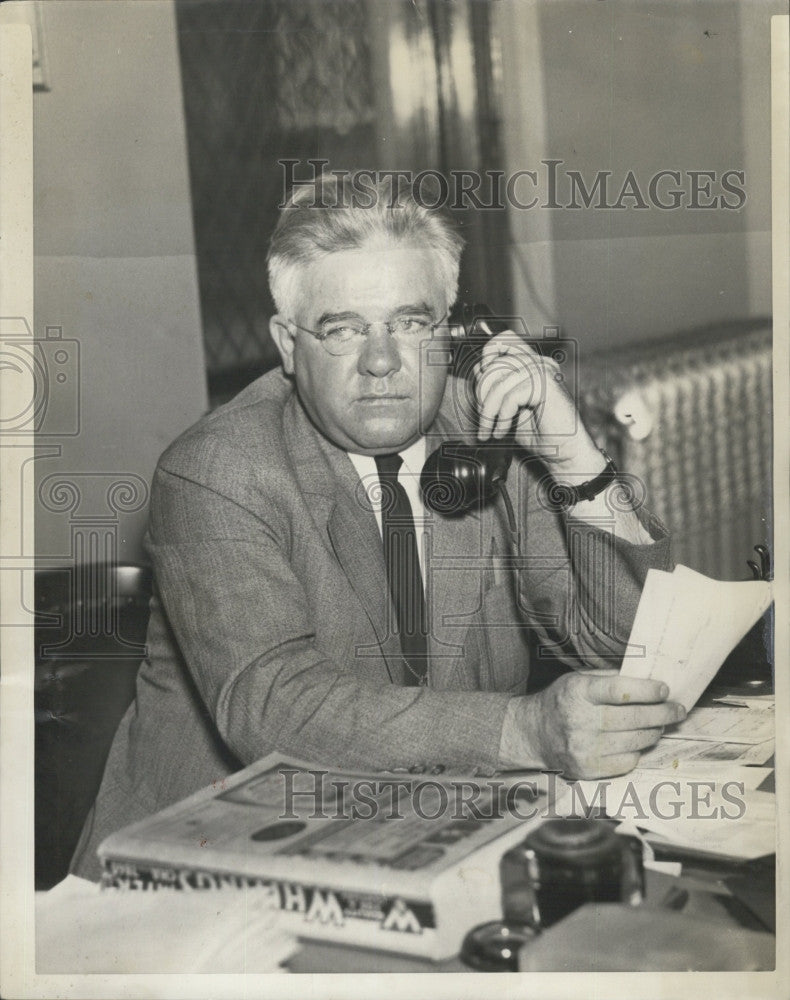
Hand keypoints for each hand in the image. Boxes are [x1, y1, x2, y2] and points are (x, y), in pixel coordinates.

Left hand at [474, 325, 601, 475]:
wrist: (564, 452)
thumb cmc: (541, 433)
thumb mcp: (509, 407)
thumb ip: (497, 386)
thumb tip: (478, 369)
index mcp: (533, 363)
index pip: (505, 339)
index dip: (487, 357)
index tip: (481, 388)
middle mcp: (540, 363)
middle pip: (495, 362)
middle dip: (482, 394)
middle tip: (484, 418)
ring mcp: (544, 371)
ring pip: (499, 382)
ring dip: (489, 412)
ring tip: (492, 430)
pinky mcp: (546, 385)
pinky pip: (510, 396)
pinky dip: (501, 418)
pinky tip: (503, 431)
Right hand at [499, 672, 685, 778]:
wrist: (535, 733)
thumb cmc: (563, 701)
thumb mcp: (578, 679)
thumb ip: (610, 679)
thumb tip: (649, 678)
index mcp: (577, 692)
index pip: (619, 691)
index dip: (646, 691)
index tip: (664, 689)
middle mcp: (579, 721)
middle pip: (634, 719)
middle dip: (662, 713)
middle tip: (677, 709)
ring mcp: (583, 748)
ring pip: (636, 741)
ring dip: (654, 732)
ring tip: (660, 724)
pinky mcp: (588, 769)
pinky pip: (628, 762)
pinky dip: (638, 751)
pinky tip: (637, 741)